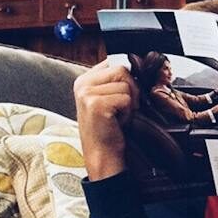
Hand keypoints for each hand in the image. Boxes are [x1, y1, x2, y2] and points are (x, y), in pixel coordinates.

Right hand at [73, 60, 138, 179]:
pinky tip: (117, 122)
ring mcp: (86, 93)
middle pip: (122, 70)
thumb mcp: (109, 98)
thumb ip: (115, 81)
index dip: (128, 79)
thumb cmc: (110, 127)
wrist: (102, 154)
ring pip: (126, 84)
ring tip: (118, 116)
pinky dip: (128, 112)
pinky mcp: (95, 104)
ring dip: (129, 103)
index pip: (114, 62)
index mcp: (84, 79)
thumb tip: (135, 64)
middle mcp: (82, 84)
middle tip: (123, 109)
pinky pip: (126, 98)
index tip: (125, 96)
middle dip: (132, 90)